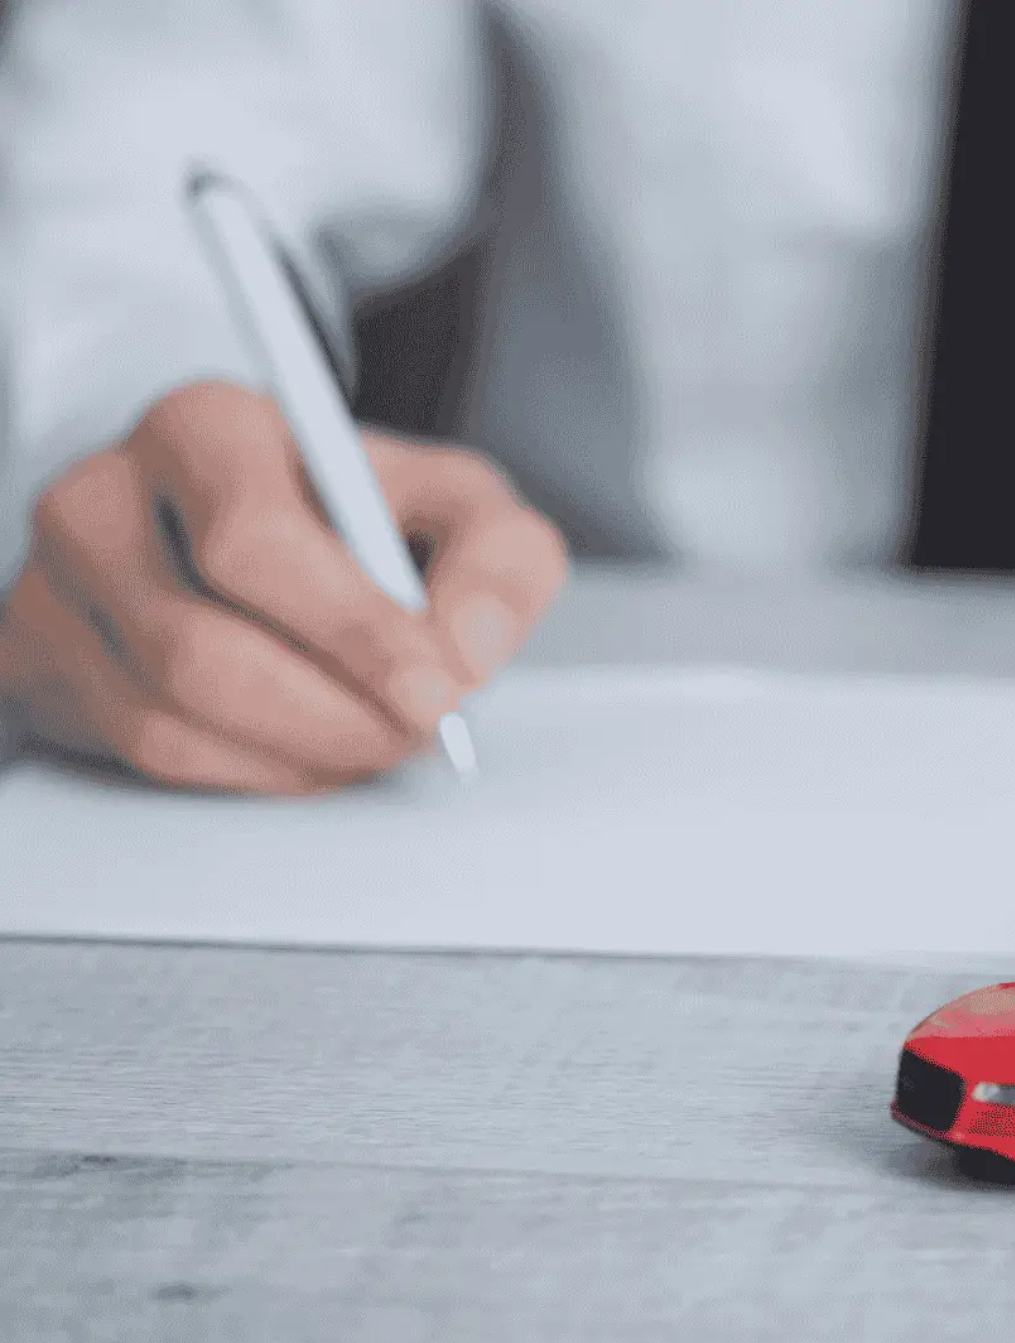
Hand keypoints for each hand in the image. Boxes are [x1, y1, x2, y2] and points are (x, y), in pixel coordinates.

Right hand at [0, 380, 567, 791]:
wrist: (253, 530)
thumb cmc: (356, 512)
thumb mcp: (454, 503)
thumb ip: (498, 556)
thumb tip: (467, 647)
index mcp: (205, 428)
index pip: (255, 544)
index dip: (353, 633)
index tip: (436, 692)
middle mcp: (103, 495)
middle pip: (202, 647)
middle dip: (335, 714)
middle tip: (418, 733)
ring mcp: (53, 582)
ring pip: (170, 716)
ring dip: (301, 753)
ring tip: (379, 739)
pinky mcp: (37, 658)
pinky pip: (146, 753)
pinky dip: (255, 771)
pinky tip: (316, 749)